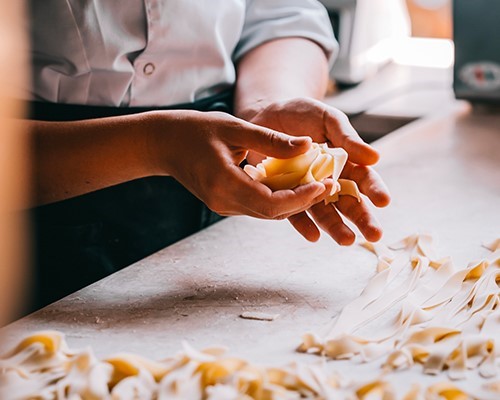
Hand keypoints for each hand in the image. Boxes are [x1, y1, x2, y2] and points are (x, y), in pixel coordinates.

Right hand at [146, 110, 333, 218]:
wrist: (163, 144)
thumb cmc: (195, 130)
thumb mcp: (235, 128)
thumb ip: (271, 141)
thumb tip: (309, 146)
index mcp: (225, 185)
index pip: (273, 203)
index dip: (302, 197)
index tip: (325, 184)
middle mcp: (225, 202)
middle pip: (273, 212)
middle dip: (304, 201)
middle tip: (330, 183)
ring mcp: (223, 206)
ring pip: (267, 212)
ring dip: (293, 201)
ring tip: (318, 183)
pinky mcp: (225, 203)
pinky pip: (258, 206)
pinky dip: (278, 197)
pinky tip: (293, 183)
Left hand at [240, 98, 390, 243]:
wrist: (264, 116)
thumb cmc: (301, 114)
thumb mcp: (327, 118)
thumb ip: (347, 137)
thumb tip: (375, 157)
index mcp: (345, 161)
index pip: (363, 178)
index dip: (374, 189)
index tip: (383, 201)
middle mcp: (329, 180)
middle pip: (348, 201)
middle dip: (362, 218)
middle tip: (375, 234)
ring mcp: (307, 190)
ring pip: (324, 212)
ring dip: (336, 227)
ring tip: (346, 240)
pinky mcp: (284, 195)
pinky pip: (294, 213)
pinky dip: (304, 225)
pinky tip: (313, 236)